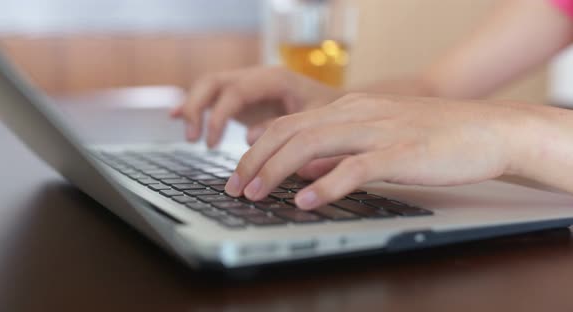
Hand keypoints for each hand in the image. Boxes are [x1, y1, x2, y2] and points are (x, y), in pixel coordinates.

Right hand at [171, 66, 342, 146]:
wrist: (343, 110)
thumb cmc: (333, 116)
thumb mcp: (315, 123)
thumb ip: (284, 130)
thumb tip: (250, 140)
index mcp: (275, 79)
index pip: (236, 91)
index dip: (219, 117)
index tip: (212, 144)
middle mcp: (257, 78)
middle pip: (214, 82)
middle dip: (197, 108)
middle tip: (193, 139)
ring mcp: (249, 87)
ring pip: (209, 87)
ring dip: (194, 108)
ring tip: (190, 136)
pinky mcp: (245, 100)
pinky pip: (213, 98)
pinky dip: (196, 107)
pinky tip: (176, 118)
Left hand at [224, 93, 542, 209]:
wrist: (489, 129)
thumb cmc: (435, 136)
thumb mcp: (378, 137)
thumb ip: (339, 152)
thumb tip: (303, 172)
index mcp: (351, 108)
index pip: (292, 123)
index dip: (259, 146)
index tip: (240, 168)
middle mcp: (359, 113)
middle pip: (292, 132)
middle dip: (255, 161)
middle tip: (235, 187)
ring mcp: (379, 130)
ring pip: (313, 145)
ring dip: (276, 171)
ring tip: (255, 193)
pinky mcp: (401, 152)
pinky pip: (355, 167)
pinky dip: (325, 184)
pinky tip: (304, 200)